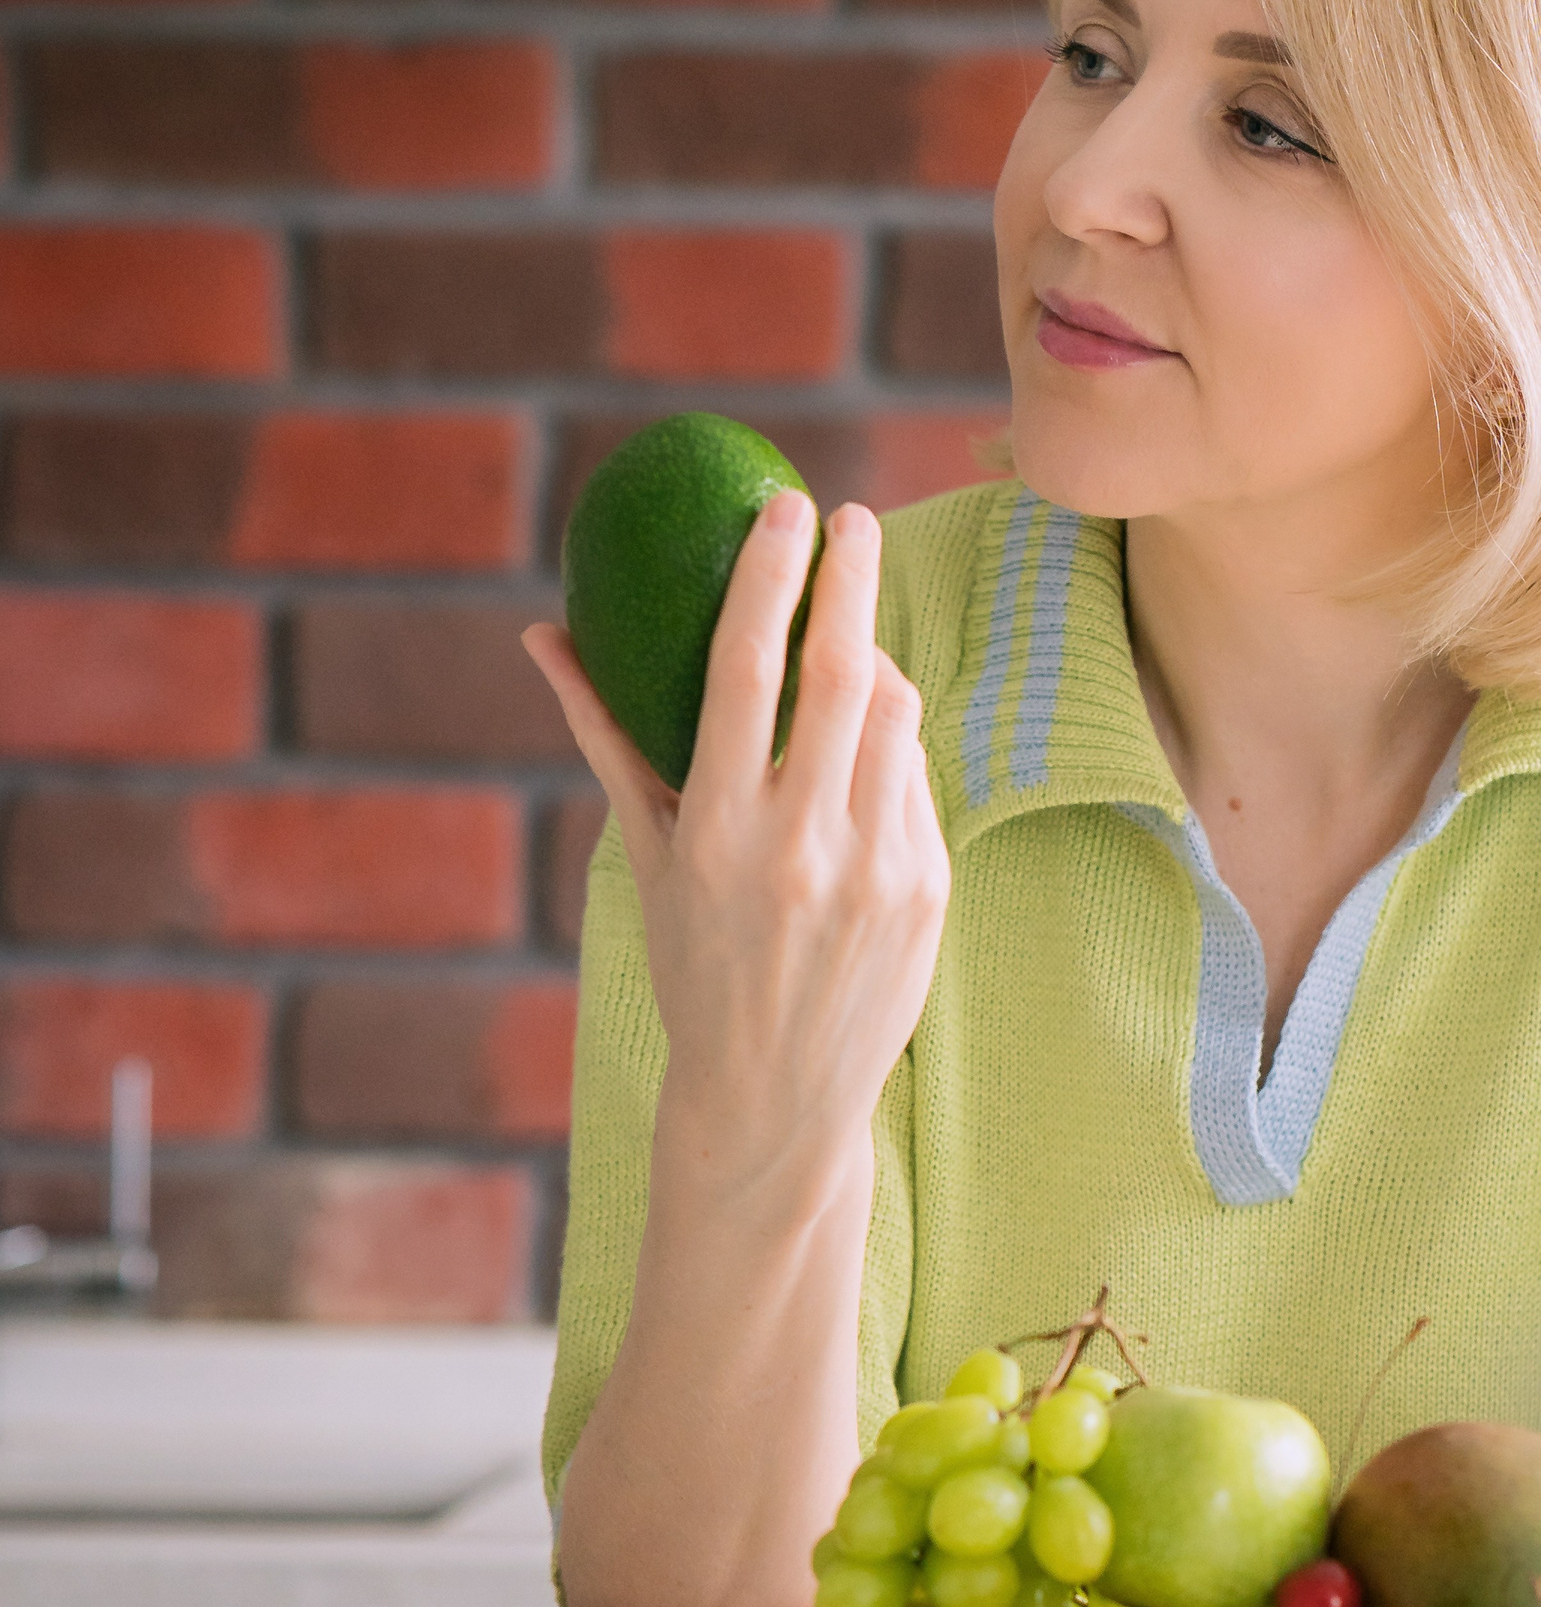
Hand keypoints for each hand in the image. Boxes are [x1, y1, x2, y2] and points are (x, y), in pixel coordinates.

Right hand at [525, 495, 948, 1159]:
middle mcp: (800, 844)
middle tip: (853, 521)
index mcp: (714, 830)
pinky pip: (917, 775)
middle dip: (851, 578)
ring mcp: (875, 867)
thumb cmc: (693, 960)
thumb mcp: (645, 856)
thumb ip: (607, 737)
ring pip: (894, 714)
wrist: (775, 1098)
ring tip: (848, 649)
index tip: (786, 508)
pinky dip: (892, 745)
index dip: (768, 576)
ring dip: (873, 661)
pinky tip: (864, 757)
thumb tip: (547, 633)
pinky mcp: (929, 888)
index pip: (744, 669)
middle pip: (843, 670)